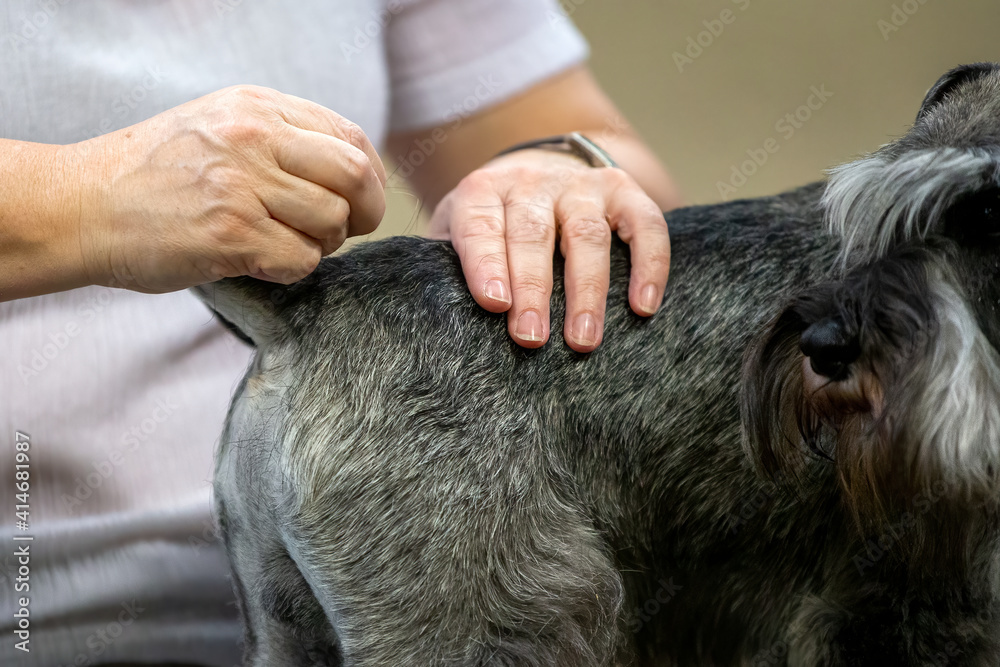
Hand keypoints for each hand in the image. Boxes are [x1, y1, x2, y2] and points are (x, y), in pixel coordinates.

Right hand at [63, 85, 386, 291]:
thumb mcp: (219, 127)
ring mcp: (242, 185)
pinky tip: (261, 261)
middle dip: (365, 212)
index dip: (370, 177)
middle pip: (355, 176)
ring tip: (284, 243)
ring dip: (321, 245)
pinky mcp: (229, 233)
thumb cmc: (155, 175)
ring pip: (332, 222)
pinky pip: (301, 260)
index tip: (358, 202)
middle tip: (342, 231)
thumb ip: (281, 138)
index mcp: (257, 107)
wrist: (82, 206)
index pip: (351, 137)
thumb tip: (353, 172)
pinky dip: (293, 269)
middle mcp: (253, 138)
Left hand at [428, 149, 670, 351]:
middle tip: (531, 338)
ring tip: (583, 339)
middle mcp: (532, 182)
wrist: (539, 173)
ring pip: (587, 235)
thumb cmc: (493, 225)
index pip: (481, 226)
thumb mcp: (456, 232)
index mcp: (483, 191)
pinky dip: (649, 265)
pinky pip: (645, 225)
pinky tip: (643, 306)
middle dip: (533, 288)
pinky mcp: (623, 191)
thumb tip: (440, 315)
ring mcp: (580, 185)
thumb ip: (446, 265)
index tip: (494, 304)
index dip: (486, 263)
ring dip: (586, 290)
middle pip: (532, 234)